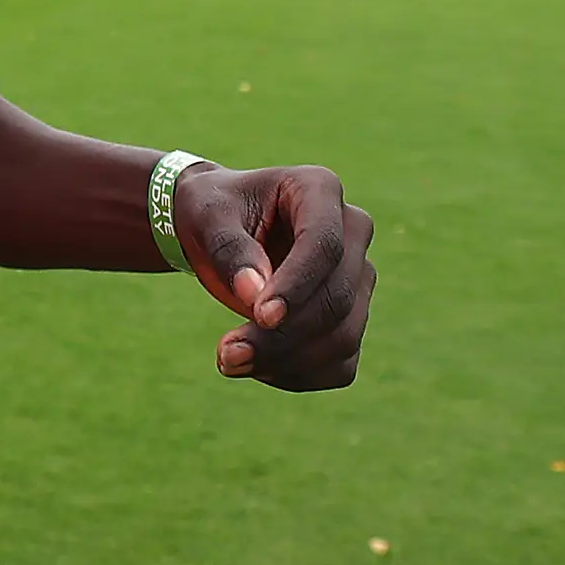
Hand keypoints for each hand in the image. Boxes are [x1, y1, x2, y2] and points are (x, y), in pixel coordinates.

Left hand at [170, 163, 375, 391]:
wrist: (218, 227)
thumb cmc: (212, 212)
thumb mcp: (206, 217)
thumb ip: (229, 249)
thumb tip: (254, 297)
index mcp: (319, 189)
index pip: (324, 244)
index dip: (297, 285)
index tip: (260, 316)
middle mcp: (352, 231)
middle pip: (337, 296)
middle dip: (283, 334)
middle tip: (226, 354)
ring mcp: (357, 277)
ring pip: (343, 335)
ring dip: (288, 361)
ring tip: (229, 361)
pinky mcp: (351, 317)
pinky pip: (340, 363)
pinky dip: (299, 374)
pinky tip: (255, 367)